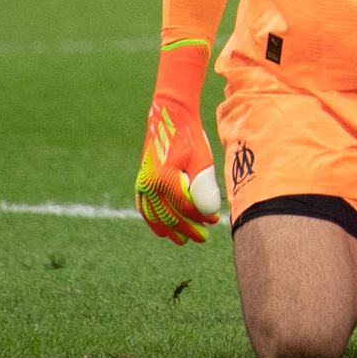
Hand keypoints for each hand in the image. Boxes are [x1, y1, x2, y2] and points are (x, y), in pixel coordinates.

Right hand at [135, 43, 220, 244]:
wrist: (169, 118)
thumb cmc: (189, 137)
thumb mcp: (202, 160)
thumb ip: (204, 186)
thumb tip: (210, 212)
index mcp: (165, 180)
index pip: (185, 208)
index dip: (201, 218)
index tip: (215, 222)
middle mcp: (149, 185)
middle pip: (169, 216)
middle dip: (187, 229)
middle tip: (202, 239)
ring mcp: (142, 184)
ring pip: (154, 216)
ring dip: (169, 229)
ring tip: (183, 240)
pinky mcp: (141, 182)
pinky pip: (145, 208)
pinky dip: (154, 220)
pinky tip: (162, 230)